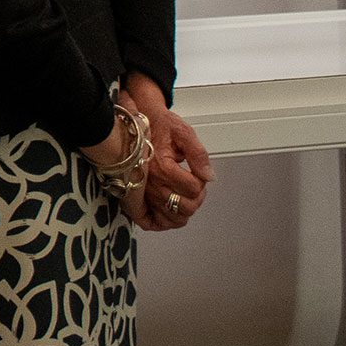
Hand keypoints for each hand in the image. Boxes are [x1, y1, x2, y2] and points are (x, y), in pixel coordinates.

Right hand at [121, 74, 213, 230]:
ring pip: (171, 217)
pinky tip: (171, 213)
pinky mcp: (137, 196)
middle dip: (197, 198)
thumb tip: (209, 176)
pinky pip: (150, 221)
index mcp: (162, 167)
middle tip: (195, 185)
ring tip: (186, 197)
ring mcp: (143, 192)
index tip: (198, 170)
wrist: (136, 123)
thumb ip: (198, 154)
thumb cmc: (159, 126)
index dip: (202, 181)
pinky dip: (163, 222)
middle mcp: (151, 183)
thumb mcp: (183, 132)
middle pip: (184, 206)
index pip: (193, 187)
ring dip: (185, 211)